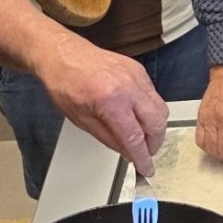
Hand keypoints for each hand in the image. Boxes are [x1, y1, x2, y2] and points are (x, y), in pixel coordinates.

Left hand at [36, 28, 168, 175]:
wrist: (63, 54)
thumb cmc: (65, 83)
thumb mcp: (82, 120)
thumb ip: (109, 139)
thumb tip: (129, 152)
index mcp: (111, 101)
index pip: (135, 137)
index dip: (143, 157)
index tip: (146, 168)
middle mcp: (129, 87)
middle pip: (157, 123)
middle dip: (154, 143)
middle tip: (144, 153)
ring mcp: (137, 76)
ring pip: (160, 109)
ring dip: (155, 127)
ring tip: (142, 137)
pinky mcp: (139, 70)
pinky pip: (154, 95)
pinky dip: (150, 110)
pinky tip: (137, 116)